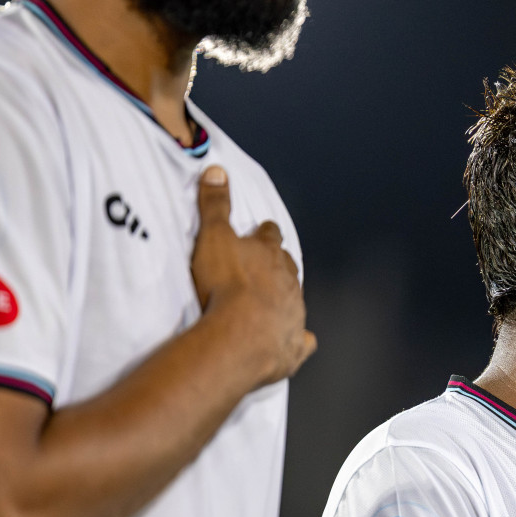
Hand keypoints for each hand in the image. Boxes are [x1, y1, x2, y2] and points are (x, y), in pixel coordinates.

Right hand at [190, 165, 315, 386]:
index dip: (266, 232)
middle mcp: (288, 283)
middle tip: (269, 264)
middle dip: (280, 263)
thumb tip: (217, 172)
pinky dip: (300, 339)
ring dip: (287, 298)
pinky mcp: (293, 344)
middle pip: (288, 267)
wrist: (241, 334)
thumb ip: (216, 205)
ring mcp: (294, 314)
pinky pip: (302, 340)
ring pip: (296, 300)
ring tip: (276, 299)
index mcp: (270, 255)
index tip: (265, 230)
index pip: (270, 236)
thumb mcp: (214, 236)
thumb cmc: (226, 285)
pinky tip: (300, 340)